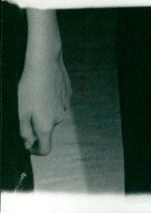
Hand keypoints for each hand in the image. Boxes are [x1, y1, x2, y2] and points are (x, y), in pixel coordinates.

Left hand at [18, 11, 70, 155]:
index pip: (45, 149)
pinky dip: (51, 100)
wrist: (45, 62)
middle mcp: (59, 118)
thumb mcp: (21, 113)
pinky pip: (58, 103)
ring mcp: (65, 105)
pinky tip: (44, 89)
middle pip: (48, 130)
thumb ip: (25, 133)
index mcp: (46, 126)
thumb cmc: (30, 87)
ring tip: (35, 96)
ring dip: (45, 112)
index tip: (28, 142)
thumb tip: (29, 143)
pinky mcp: (68, 93)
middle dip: (38, 125)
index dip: (35, 150)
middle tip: (27, 111)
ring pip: (53, 115)